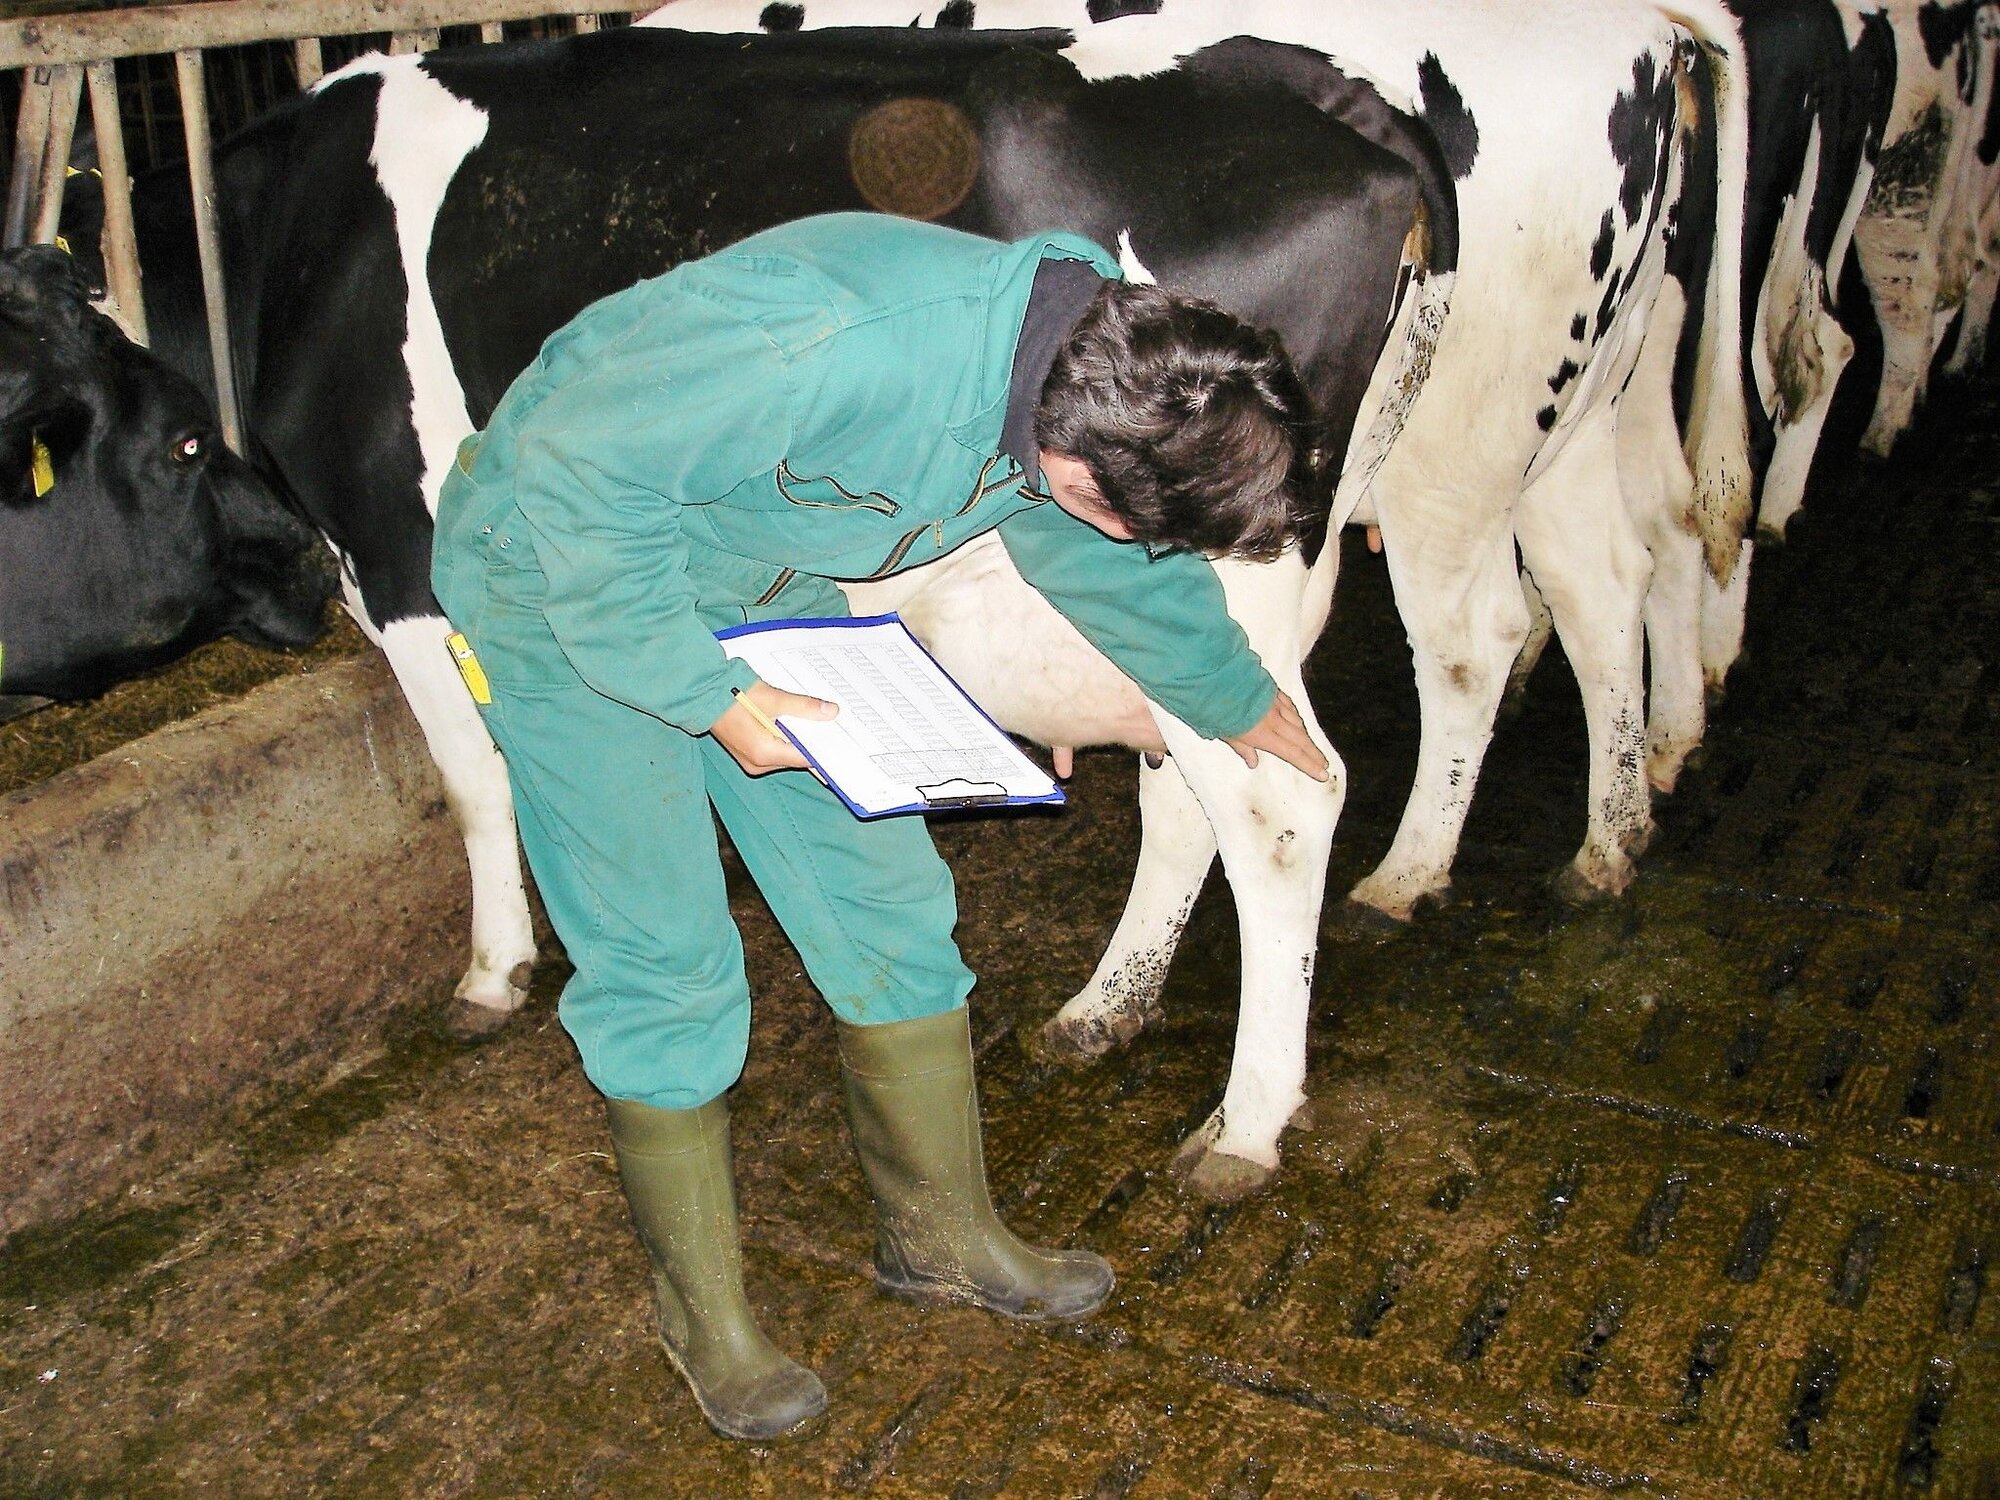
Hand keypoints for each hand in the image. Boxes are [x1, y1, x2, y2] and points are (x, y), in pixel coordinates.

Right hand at [710, 679, 837, 775]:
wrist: (703, 692)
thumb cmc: (733, 695)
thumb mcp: (773, 698)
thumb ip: (804, 707)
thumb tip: (830, 712)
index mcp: (765, 754)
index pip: (806, 759)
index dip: (824, 749)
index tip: (841, 740)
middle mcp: (758, 764)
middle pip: (796, 758)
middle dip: (812, 743)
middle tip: (831, 726)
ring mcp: (751, 761)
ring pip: (785, 755)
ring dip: (798, 740)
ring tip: (813, 722)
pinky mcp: (747, 753)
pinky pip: (773, 750)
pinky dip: (784, 740)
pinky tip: (792, 724)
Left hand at [1223, 689, 1329, 780]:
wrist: (1218, 678)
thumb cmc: (1217, 708)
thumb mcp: (1225, 734)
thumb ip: (1242, 748)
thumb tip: (1253, 763)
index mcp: (1263, 734)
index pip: (1292, 753)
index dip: (1309, 765)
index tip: (1323, 774)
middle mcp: (1274, 720)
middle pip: (1300, 739)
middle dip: (1314, 753)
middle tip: (1324, 763)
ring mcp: (1275, 704)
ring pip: (1297, 722)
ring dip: (1306, 736)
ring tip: (1312, 746)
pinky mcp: (1273, 690)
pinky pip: (1290, 706)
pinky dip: (1297, 716)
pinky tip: (1298, 720)